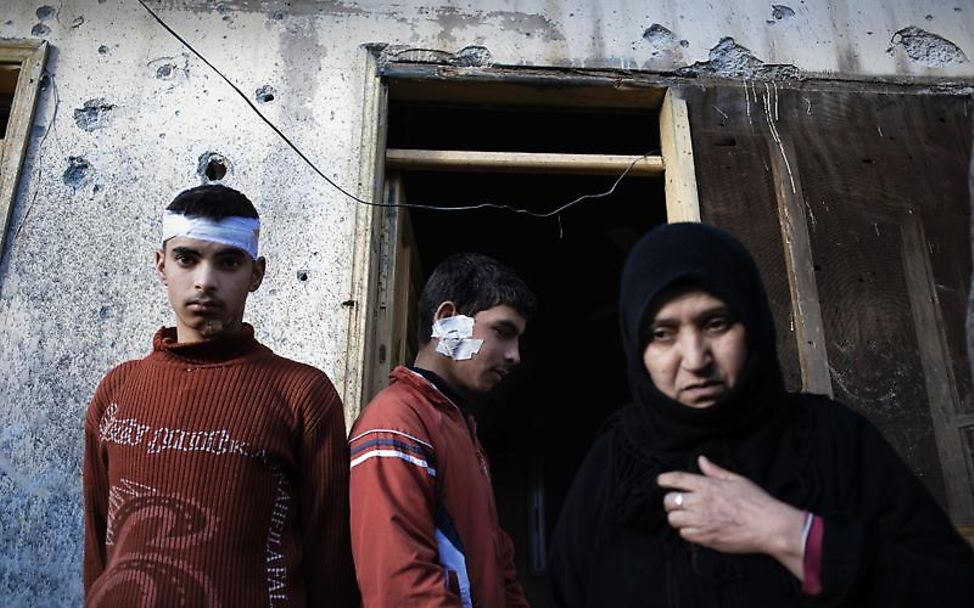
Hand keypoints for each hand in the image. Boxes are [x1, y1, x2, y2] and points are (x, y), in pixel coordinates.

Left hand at [657, 455, 805, 580]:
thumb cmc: (755, 501)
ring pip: (674, 520)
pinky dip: (687, 531)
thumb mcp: (736, 480)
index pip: (677, 479)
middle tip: (676, 504)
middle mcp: (700, 503)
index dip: (665, 479)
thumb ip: (715, 471)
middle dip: (669, 502)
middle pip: (669, 501)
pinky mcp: (705, 538)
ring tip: (685, 517)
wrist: (768, 526)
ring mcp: (701, 521)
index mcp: (707, 486)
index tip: (660, 481)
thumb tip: (701, 460)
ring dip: (677, 518)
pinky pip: (684, 535)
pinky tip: (695, 529)